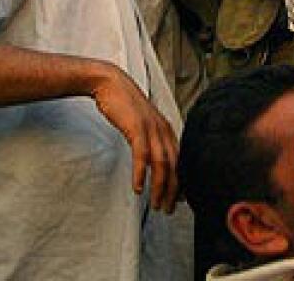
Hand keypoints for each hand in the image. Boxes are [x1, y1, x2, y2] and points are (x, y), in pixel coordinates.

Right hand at [89, 64, 179, 212]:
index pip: (181, 161)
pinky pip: (142, 156)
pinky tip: (138, 188)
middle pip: (175, 166)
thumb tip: (153, 160)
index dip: (181, 182)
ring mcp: (152, 129)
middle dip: (172, 191)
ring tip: (155, 204)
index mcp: (168, 130)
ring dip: (159, 187)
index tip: (178, 200)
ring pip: (162, 164)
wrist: (111, 83)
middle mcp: (164, 130)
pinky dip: (141, 174)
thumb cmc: (125, 105)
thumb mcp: (143, 124)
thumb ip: (151, 140)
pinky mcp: (136, 128)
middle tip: (168, 209)